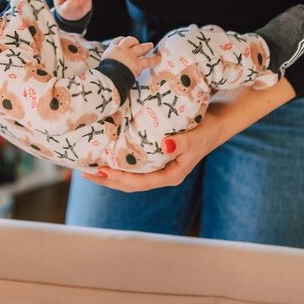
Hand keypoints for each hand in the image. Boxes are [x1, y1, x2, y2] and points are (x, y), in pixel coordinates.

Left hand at [83, 101, 230, 191]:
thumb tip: (166, 147)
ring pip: (129, 173)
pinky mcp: (155, 154)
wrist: (219, 120)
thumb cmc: (209, 129)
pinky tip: (105, 152)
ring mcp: (159, 165)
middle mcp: (162, 173)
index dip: (119, 179)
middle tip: (85, 172)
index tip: (101, 172)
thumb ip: (183, 143)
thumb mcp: (198, 136)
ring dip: (109, 171)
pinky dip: (117, 159)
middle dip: (107, 179)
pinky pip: (133, 161)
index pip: (140, 183)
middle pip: (130, 183)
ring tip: (88, 166)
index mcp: (171, 175)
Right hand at [101, 36, 157, 76]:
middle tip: (137, 43)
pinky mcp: (137, 64)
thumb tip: (99, 75)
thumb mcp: (102, 66)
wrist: (109, 77)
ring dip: (146, 46)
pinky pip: (148, 61)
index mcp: (111, 50)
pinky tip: (159, 57)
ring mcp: (131, 56)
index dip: (121, 40)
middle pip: (129, 41)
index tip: (124, 41)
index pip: (117, 41)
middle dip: (134, 41)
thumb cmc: (103, 74)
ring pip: (140, 48)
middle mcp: (122, 50)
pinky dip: (155, 59)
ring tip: (150, 45)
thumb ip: (106, 65)